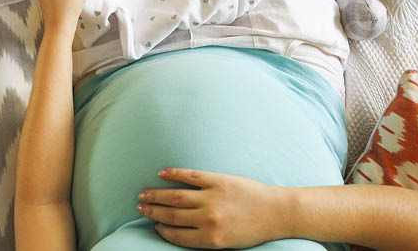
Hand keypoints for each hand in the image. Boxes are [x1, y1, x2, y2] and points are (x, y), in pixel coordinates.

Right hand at [137, 168, 287, 248]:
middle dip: (153, 211)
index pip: (176, 234)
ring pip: (176, 196)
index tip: (154, 225)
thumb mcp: (227, 243)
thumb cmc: (253, 230)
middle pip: (172, 214)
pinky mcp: (219, 180)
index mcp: (210, 238)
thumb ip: (203, 237)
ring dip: (157, 195)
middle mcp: (209, 219)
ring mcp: (213, 198)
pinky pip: (191, 176)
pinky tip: (162, 174)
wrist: (277, 212)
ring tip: (144, 194)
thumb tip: (179, 229)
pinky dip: (174, 174)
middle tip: (140, 207)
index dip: (162, 229)